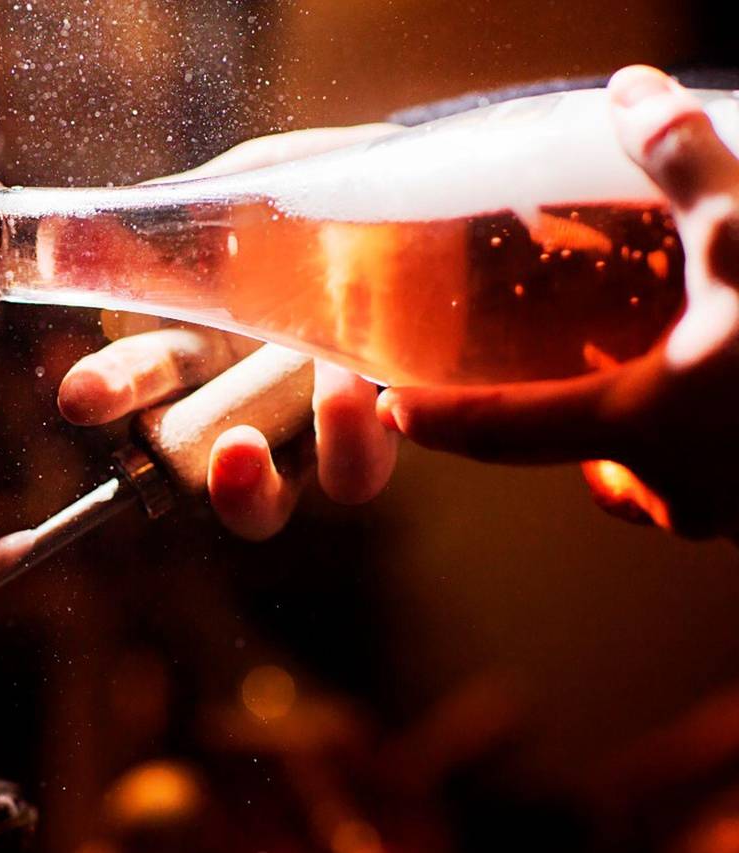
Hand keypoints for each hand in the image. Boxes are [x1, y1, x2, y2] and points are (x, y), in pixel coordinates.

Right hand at [58, 125, 401, 539]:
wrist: (413, 175)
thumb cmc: (310, 186)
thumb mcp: (240, 188)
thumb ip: (167, 223)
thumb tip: (63, 240)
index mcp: (204, 341)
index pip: (145, 382)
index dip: (111, 395)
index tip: (83, 399)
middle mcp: (261, 394)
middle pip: (230, 472)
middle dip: (225, 479)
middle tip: (235, 451)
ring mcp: (341, 408)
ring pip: (333, 480)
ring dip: (336, 445)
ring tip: (347, 383)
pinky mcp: (412, 403)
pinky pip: (405, 435)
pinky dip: (395, 417)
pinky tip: (404, 376)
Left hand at [377, 66, 738, 539]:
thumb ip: (686, 161)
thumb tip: (630, 90)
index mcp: (641, 428)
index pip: (504, 434)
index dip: (444, 422)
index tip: (397, 411)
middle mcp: (677, 490)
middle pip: (581, 456)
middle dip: (555, 419)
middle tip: (539, 376)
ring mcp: (734, 512)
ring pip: (650, 472)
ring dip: (631, 431)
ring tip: (637, 375)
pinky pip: (712, 477)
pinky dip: (695, 440)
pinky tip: (718, 391)